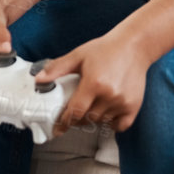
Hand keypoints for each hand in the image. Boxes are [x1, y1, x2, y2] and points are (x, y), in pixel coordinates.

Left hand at [38, 32, 153, 133]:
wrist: (134, 46)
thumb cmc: (105, 49)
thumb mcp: (79, 55)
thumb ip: (57, 68)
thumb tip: (38, 80)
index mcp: (94, 83)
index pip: (75, 111)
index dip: (64, 121)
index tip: (58, 128)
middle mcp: (109, 95)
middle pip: (88, 119)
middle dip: (78, 118)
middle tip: (75, 112)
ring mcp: (123, 102)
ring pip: (102, 122)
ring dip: (94, 119)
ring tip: (92, 106)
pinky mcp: (134, 105)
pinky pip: (120, 126)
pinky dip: (112, 124)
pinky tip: (107, 114)